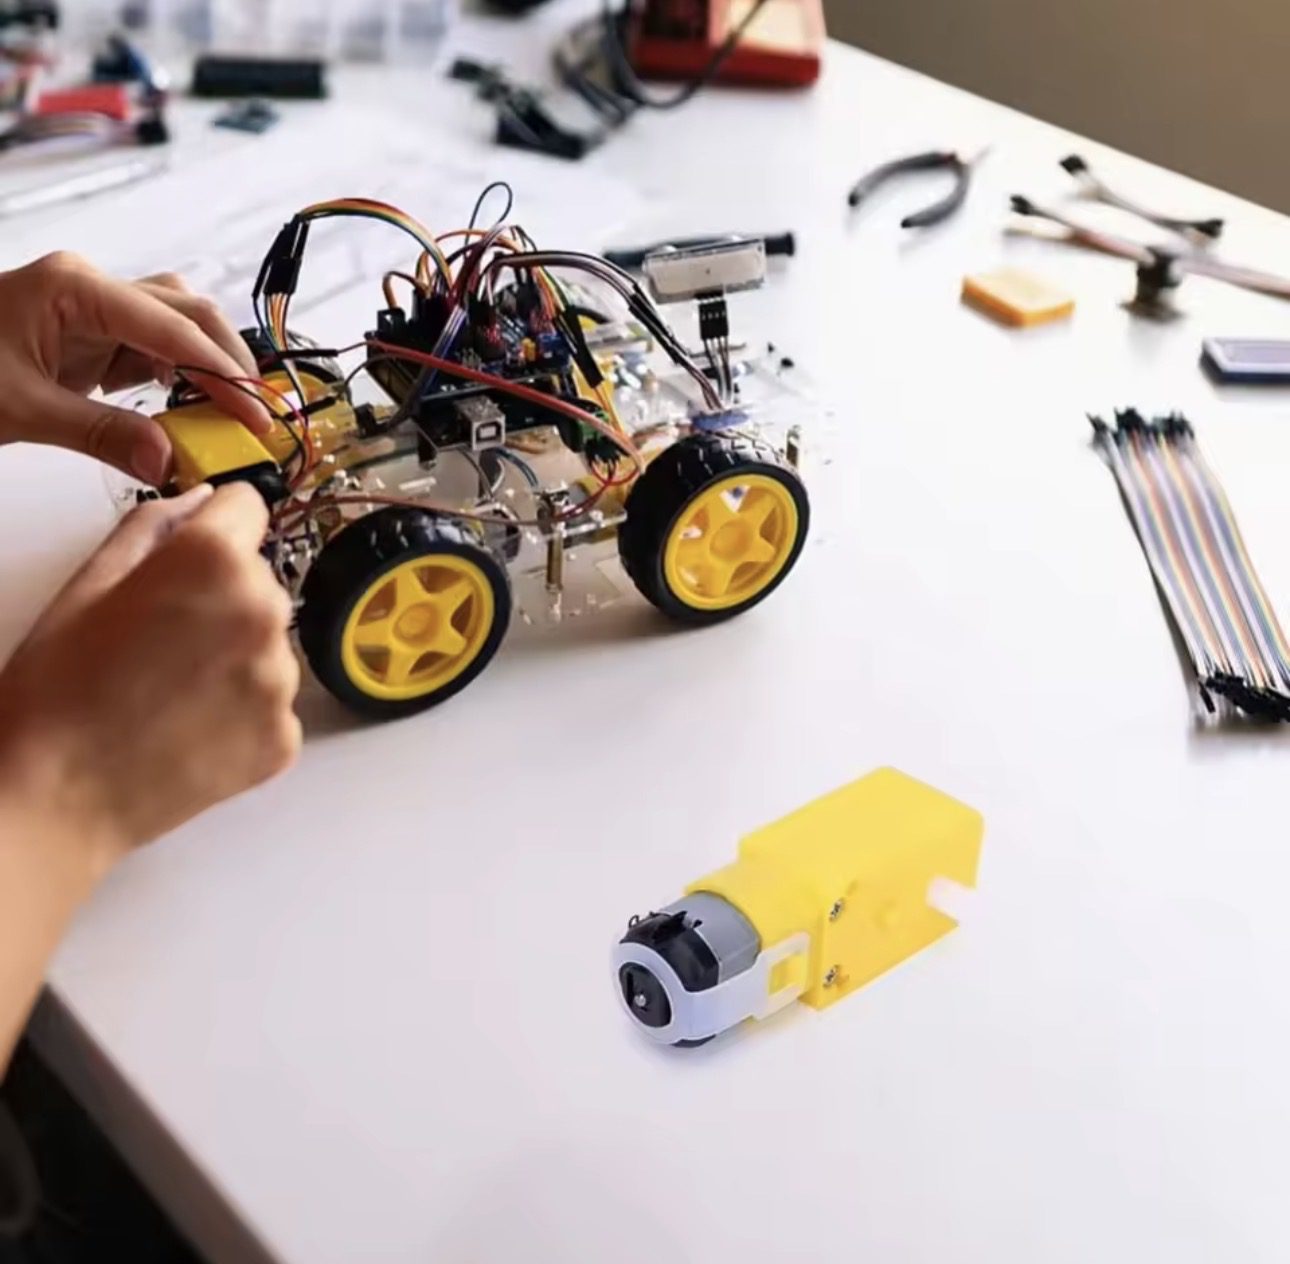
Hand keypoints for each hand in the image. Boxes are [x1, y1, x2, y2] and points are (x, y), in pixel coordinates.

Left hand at [0, 253, 270, 485]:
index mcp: (76, 287)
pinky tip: (190, 410)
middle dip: (230, 361)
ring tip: (231, 414)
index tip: (256, 417)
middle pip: (189, 311)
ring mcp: (94, 309)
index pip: (173, 328)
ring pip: (177, 326)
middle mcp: (93, 287)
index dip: (223, 374)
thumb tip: (168, 461)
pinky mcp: (92, 336)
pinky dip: (180, 379)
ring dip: (209, 367)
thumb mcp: (21, 409)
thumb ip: (101, 433)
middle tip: (259, 415)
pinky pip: (153, 350)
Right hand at [0, 483, 300, 871]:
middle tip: (160, 642)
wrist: (52, 796)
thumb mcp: (90, 583)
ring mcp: (281, 681)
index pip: (249, 507)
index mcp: (215, 562)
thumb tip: (204, 501)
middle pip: (261, 582)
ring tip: (169, 693)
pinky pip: (272, 706)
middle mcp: (264, 613)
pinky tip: (187, 730)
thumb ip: (153, 528)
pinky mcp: (285, 737)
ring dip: (236, 659)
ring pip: (270, 646)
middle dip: (223, 599)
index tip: (193, 555)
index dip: (217, 528)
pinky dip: (240, 714)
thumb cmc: (56, 689)